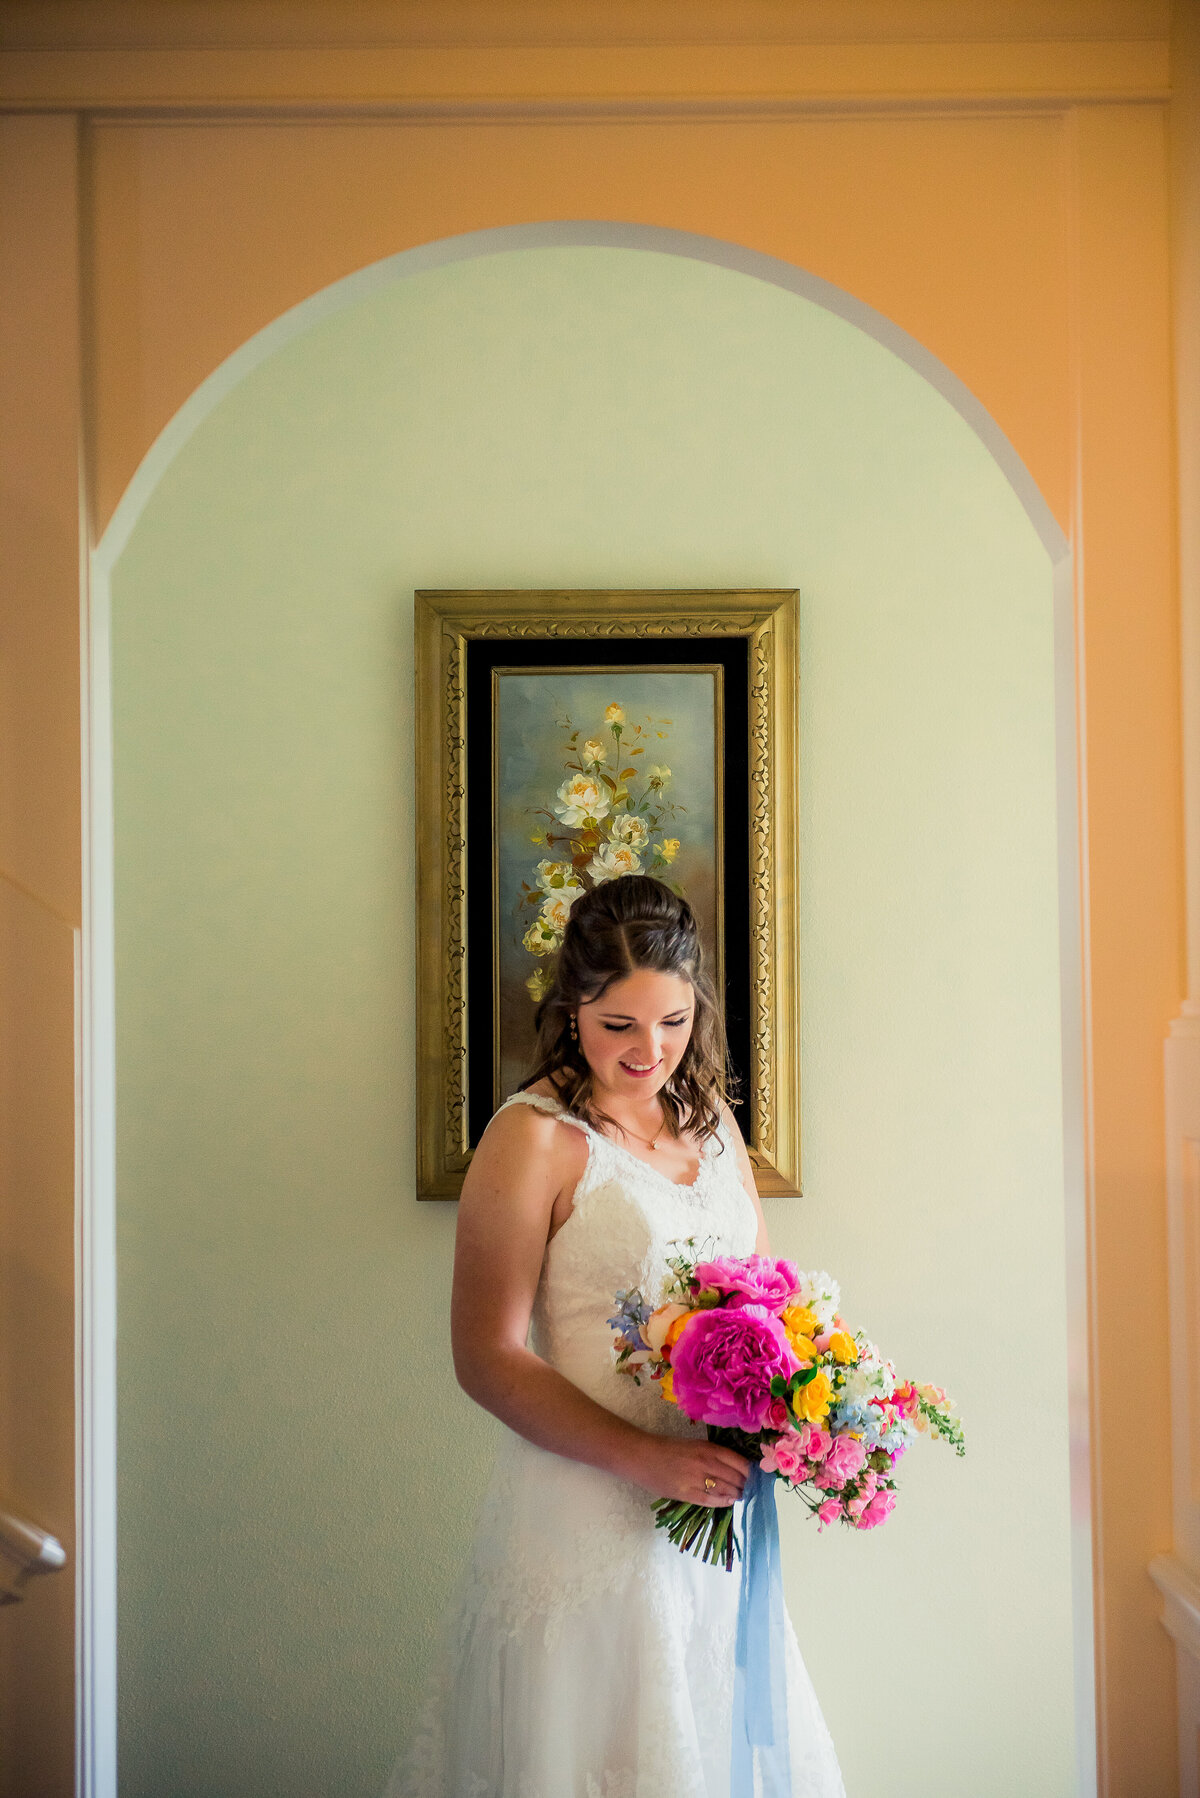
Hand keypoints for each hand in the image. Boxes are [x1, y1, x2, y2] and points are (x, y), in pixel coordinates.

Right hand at [629, 1433, 750, 1506]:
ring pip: (726, 1489)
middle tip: (751, 1489)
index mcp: (707, 1447)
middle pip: (735, 1477)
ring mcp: (696, 1479)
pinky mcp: (686, 1493)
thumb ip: (711, 1454)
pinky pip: (711, 1500)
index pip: (738, 1461)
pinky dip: (723, 1501)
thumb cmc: (667, 1448)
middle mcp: (705, 1462)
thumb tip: (733, 1466)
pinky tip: (729, 1501)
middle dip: (745, 1485)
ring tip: (741, 1495)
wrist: (641, 1456)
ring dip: (736, 1494)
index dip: (750, 1471)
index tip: (756, 1476)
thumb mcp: (693, 1444)